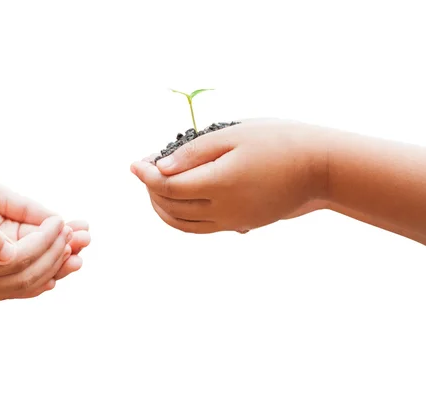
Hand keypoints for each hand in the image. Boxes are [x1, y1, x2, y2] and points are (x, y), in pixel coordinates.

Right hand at [0, 174, 88, 303]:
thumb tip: (12, 253)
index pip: (18, 260)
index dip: (46, 241)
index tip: (63, 220)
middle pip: (23, 279)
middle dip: (56, 257)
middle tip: (80, 236)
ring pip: (18, 289)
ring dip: (50, 271)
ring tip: (78, 255)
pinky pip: (6, 290)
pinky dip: (32, 280)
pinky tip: (53, 273)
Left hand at [130, 119, 329, 233]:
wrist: (321, 168)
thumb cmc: (280, 142)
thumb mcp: (234, 136)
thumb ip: (193, 153)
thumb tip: (159, 167)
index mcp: (220, 184)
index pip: (167, 186)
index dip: (146, 175)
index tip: (135, 163)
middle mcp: (223, 210)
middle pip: (170, 207)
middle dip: (150, 189)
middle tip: (144, 170)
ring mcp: (233, 221)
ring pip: (183, 224)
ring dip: (161, 208)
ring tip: (154, 188)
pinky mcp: (241, 225)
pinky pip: (201, 229)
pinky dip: (181, 219)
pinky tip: (179, 204)